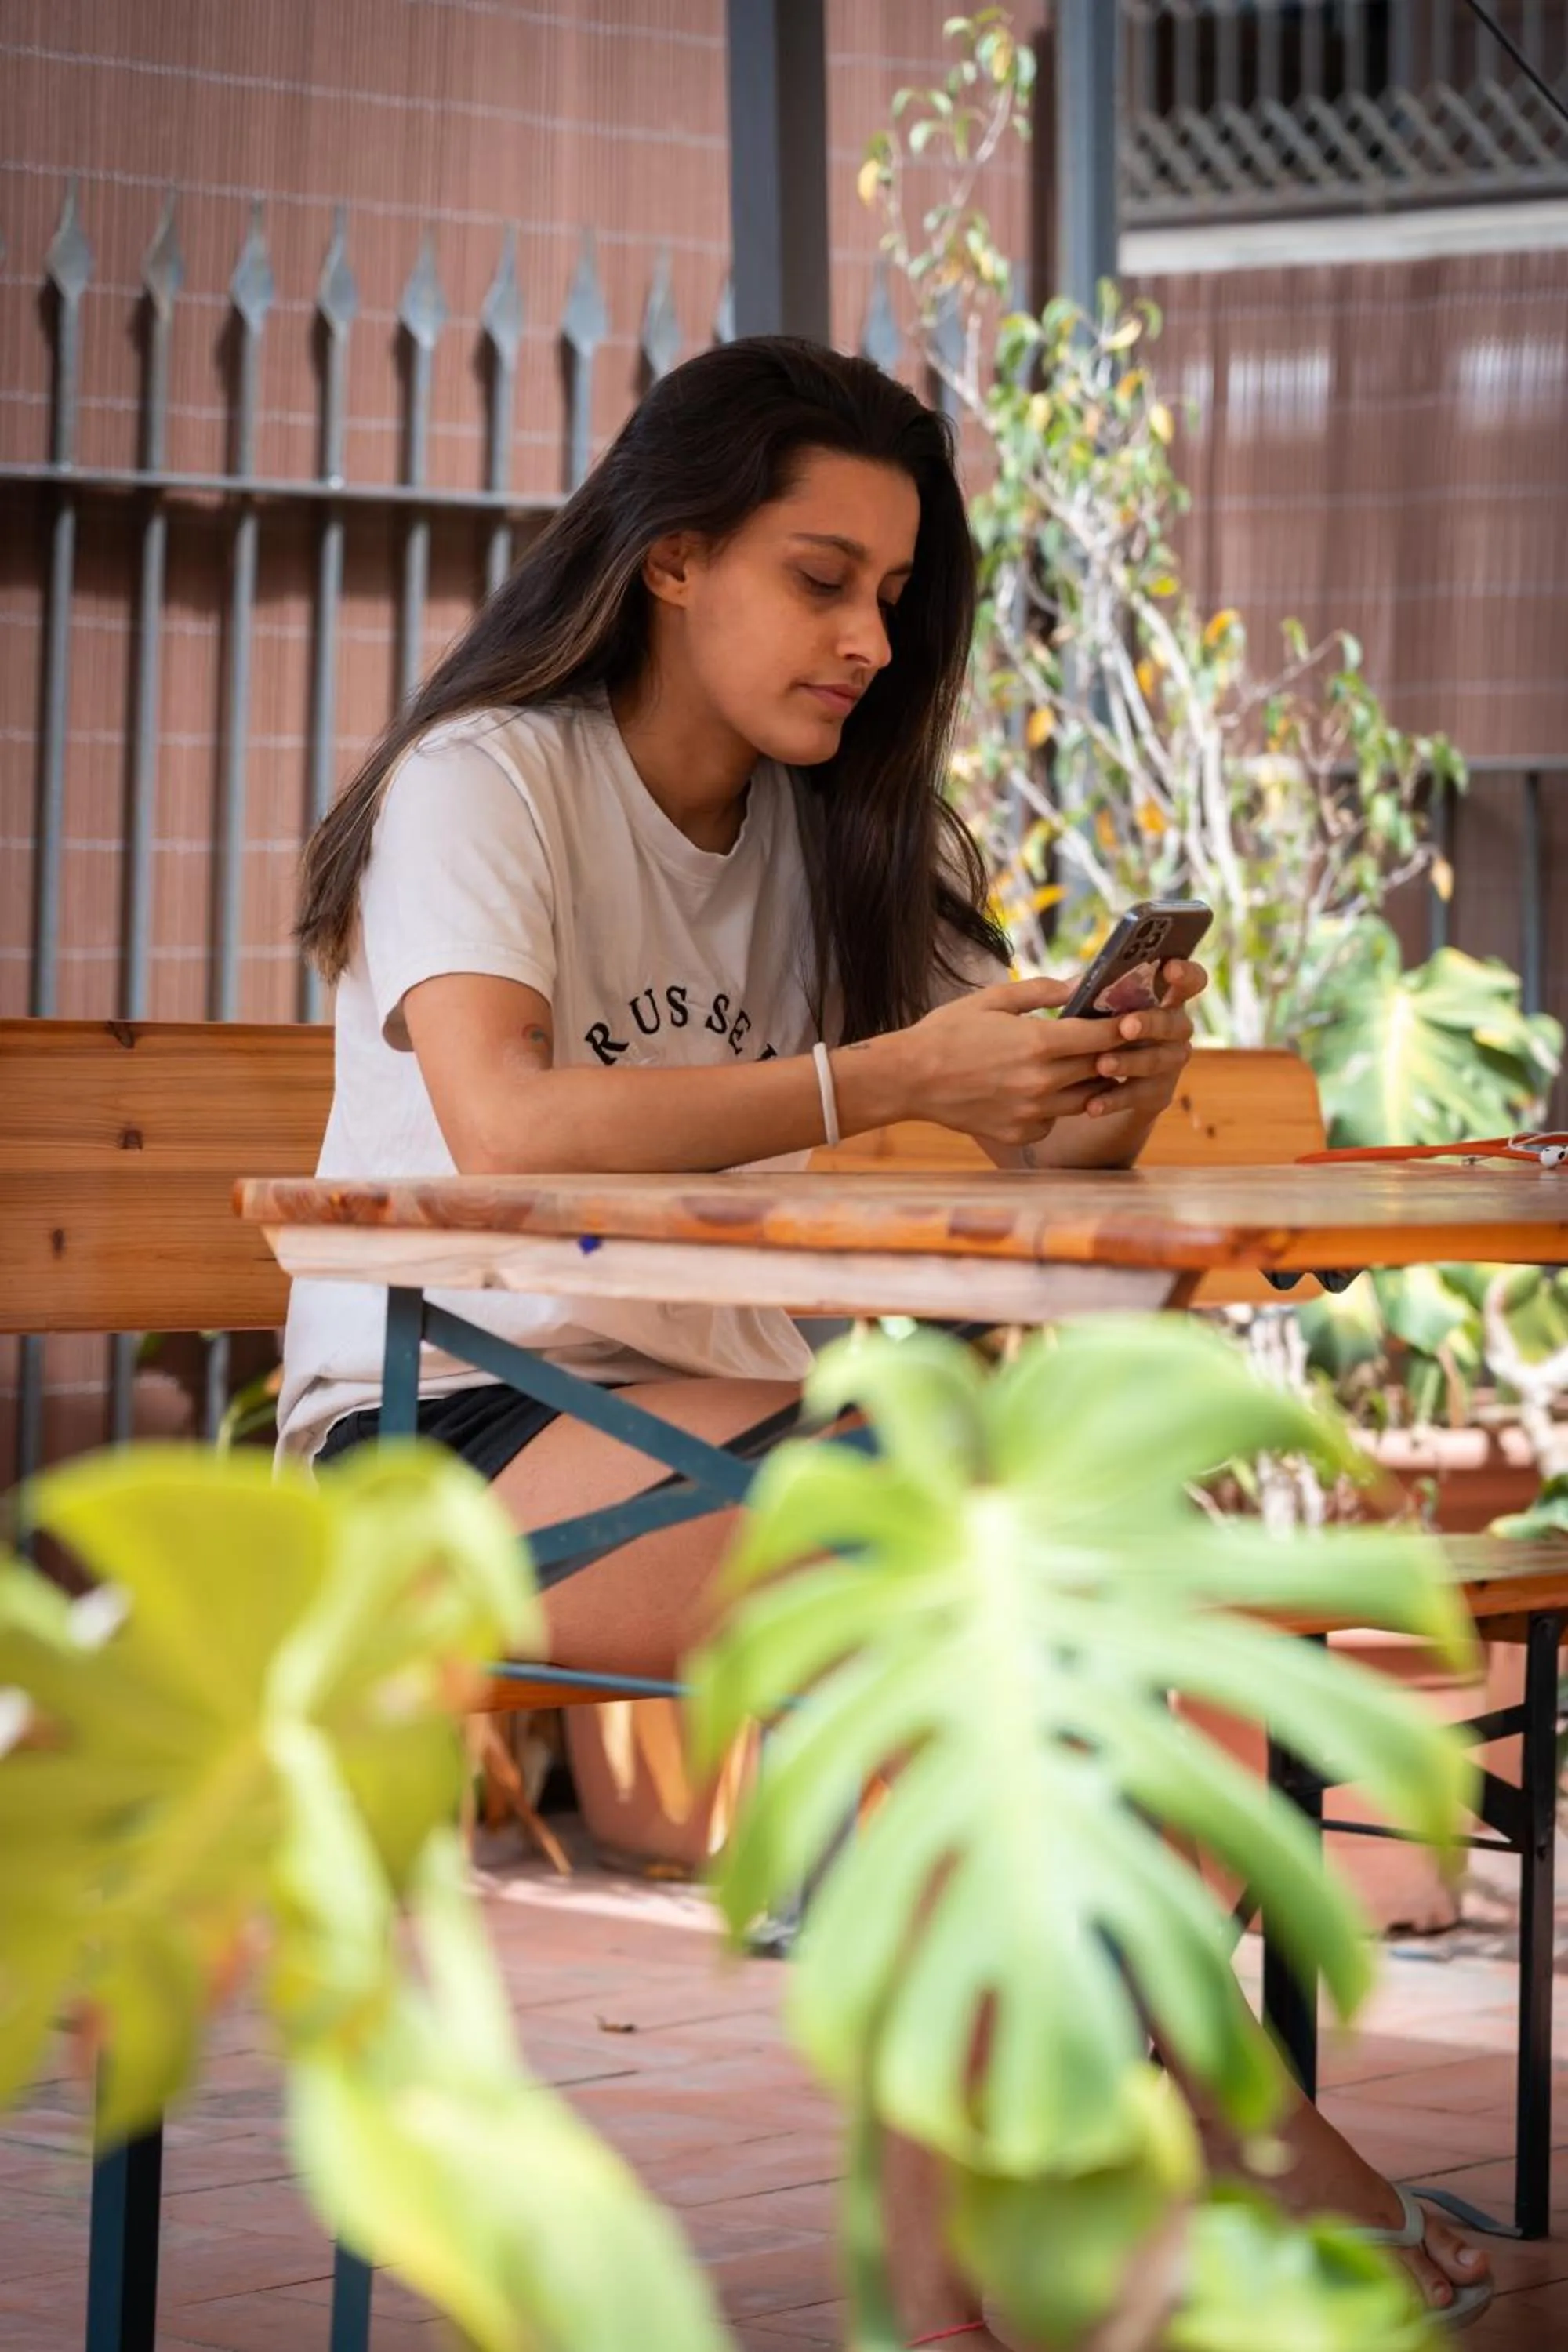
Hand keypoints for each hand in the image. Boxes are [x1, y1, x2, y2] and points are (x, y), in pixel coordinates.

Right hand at [893, 975, 1134, 1144]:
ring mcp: (1032, 1113)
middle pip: (1100, 1069)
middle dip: (1111, 1054)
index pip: (1102, 1036)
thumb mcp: (993, 999)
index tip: (1134, 1018)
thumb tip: (1080, 983)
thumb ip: (1042, 991)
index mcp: (1038, 1043)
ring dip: (1089, 1083)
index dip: (1123, 1026)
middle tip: (1115, 1041)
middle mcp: (1041, 1082)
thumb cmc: (948, 1032)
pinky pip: (1054, 1122)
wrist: (908, 1079)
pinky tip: (1041, 1093)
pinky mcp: (1019, 1134)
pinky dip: (1056, 1109)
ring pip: (1084, 1100)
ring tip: (1084, 1066)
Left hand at [1078, 957, 1207, 1128]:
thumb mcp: (1092, 1009)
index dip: (1186, 974)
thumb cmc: (1094, 1029)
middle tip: (1126, 1026)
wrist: (1093, 1084)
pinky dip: (1115, 1100)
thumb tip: (1077, 985)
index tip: (1171, 969)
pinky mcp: (1159, 1093)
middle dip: (1151, 1023)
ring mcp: (1170, 1062)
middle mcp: (1175, 1029)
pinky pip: (1140, 1095)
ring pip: (1158, 1061)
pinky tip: (1093, 1104)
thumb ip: (1091, 994)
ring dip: (1130, 1062)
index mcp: (1164, 998)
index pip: (1191, 981)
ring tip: (1101, 1065)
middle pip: (1175, 1023)